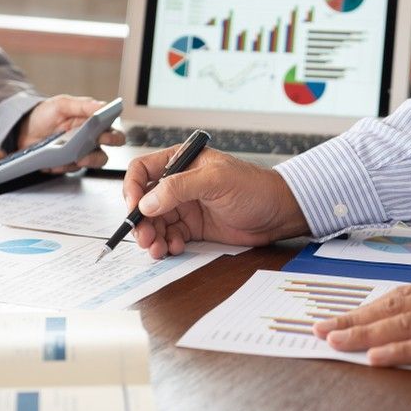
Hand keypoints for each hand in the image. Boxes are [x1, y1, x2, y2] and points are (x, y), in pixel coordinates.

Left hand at [17, 95, 125, 172]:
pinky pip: (72, 169)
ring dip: (87, 161)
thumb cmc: (45, 115)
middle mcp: (90, 139)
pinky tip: (56, 161)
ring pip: (94, 162)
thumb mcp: (61, 104)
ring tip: (77, 158)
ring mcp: (80, 153)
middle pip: (107, 150)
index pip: (112, 130)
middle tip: (92, 145)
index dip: (114, 135)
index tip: (106, 134)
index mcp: (93, 123)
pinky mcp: (68, 164)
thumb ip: (82, 105)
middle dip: (101, 150)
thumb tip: (103, 105)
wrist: (24, 130)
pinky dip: (64, 165)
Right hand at [124, 147, 309, 258]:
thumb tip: (147, 203)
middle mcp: (179, 183)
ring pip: (155, 222)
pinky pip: (170, 236)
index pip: (142, 170)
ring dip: (152, 237)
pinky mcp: (194, 227)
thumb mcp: (215, 181)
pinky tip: (174, 249)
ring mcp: (185, 206)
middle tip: (144, 238)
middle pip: (145, 202)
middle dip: (141, 221)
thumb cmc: (253, 187)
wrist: (278, 213)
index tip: (133, 209)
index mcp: (181, 161)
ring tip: (157, 249)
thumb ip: (179, 188)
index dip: (132, 189)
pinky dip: (167, 244)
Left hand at [313, 267, 410, 365]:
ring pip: (405, 322)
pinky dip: (401, 350)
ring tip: (334, 341)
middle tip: (321, 328)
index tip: (345, 314)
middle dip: (355, 318)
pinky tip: (376, 357)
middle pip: (396, 306)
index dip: (373, 306)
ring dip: (365, 333)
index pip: (408, 296)